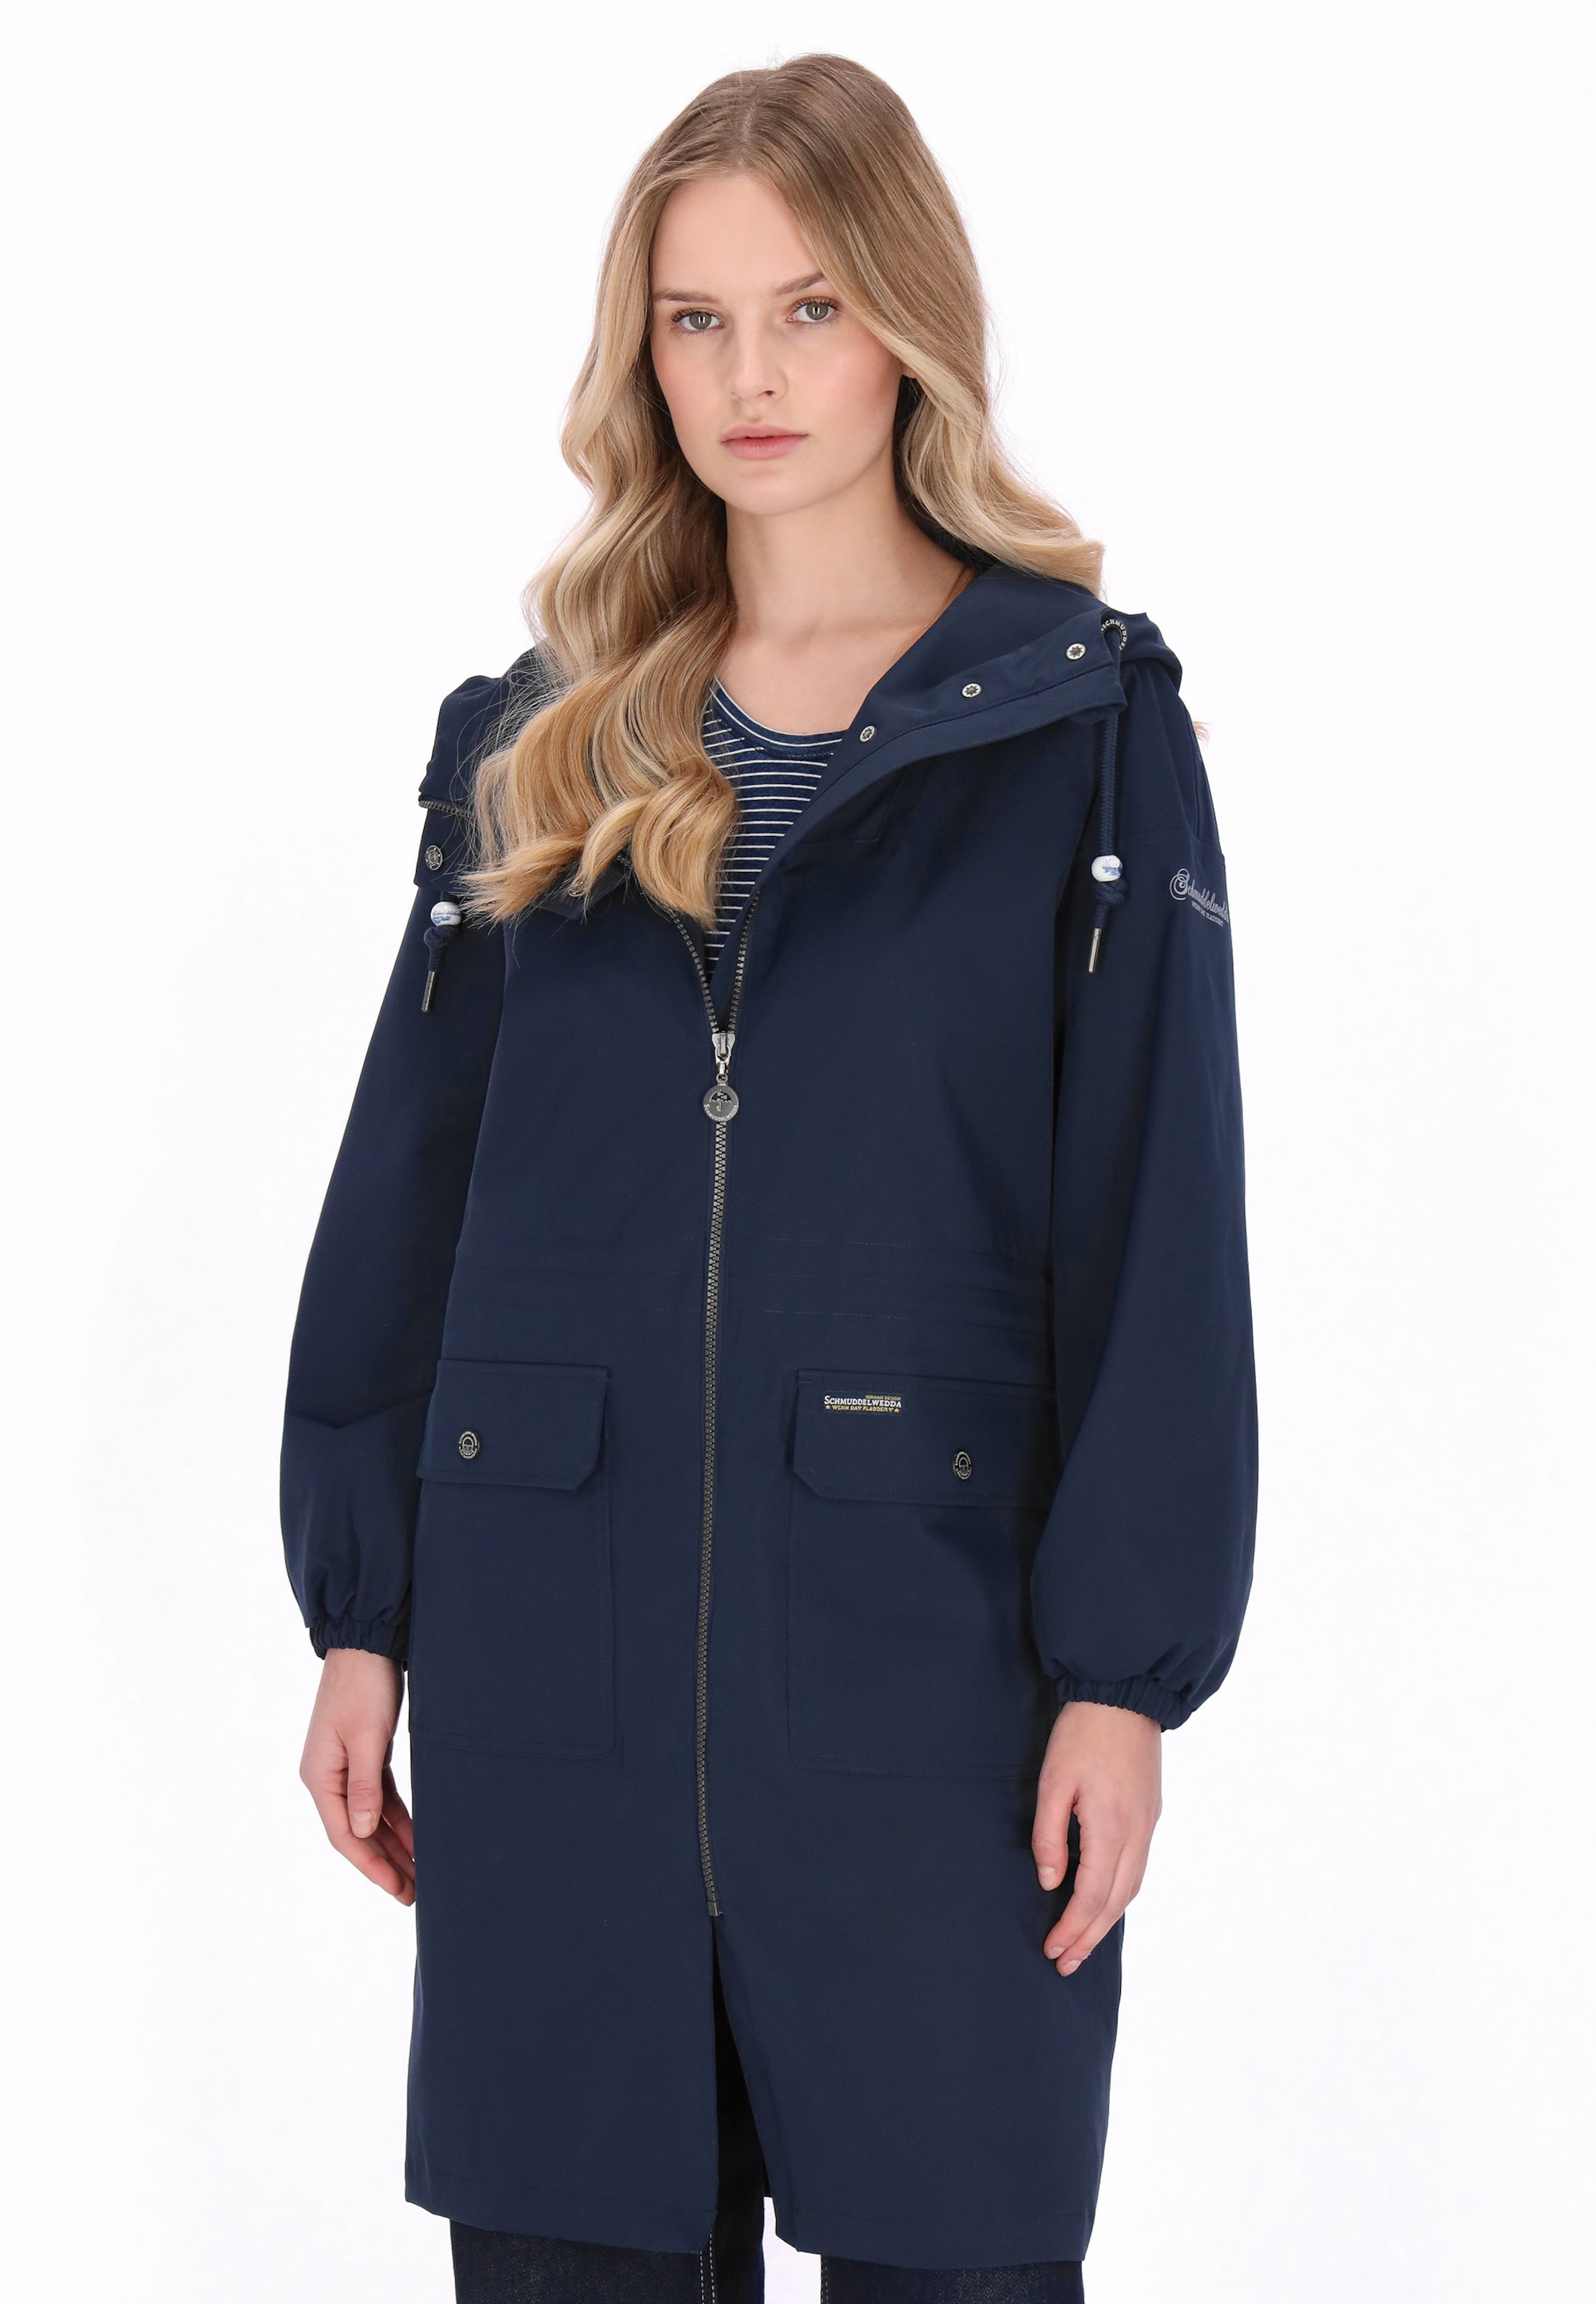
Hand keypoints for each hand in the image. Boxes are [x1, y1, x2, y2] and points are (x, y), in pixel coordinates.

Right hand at [299, 1649, 415, 1904]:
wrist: (366, 1645)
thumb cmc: (364, 1687)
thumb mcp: (365, 1738)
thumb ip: (364, 1787)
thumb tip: (360, 1833)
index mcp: (320, 1776)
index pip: (344, 1834)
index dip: (371, 1865)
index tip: (397, 1888)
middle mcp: (329, 1777)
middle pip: (357, 1832)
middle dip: (384, 1863)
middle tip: (412, 1893)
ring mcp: (346, 1767)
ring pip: (371, 1818)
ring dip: (393, 1844)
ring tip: (419, 1873)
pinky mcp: (365, 1755)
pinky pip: (381, 1797)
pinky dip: (397, 1818)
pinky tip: (416, 1837)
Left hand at [1033, 1699, 1161, 1974]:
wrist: (1124, 1694)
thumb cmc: (1082, 1734)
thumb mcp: (1053, 1782)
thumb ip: (1049, 1835)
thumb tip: (1050, 1882)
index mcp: (1111, 1828)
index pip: (1091, 1897)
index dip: (1071, 1929)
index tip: (1051, 1951)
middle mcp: (1137, 1833)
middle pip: (1115, 1902)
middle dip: (1090, 1938)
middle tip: (1065, 1964)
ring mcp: (1149, 1824)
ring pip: (1131, 1888)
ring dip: (1107, 1920)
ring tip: (1083, 1943)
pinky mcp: (1151, 1812)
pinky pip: (1138, 1868)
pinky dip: (1120, 1894)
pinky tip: (1105, 1901)